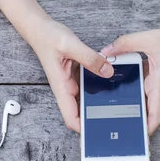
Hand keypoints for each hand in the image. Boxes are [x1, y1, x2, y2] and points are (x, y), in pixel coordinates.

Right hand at [29, 17, 113, 132]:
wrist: (40, 28)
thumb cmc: (48, 37)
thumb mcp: (70, 45)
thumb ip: (90, 58)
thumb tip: (108, 71)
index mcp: (61, 87)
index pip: (71, 118)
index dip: (84, 129)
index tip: (99, 132)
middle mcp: (67, 88)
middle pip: (82, 113)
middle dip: (97, 118)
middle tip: (117, 119)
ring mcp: (73, 83)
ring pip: (87, 100)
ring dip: (100, 102)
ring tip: (119, 104)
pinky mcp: (77, 75)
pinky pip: (90, 85)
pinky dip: (100, 86)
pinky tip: (113, 83)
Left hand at [101, 23, 159, 134]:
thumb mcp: (149, 38)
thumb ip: (125, 44)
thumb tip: (105, 53)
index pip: (155, 114)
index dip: (146, 129)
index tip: (134, 139)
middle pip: (146, 112)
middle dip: (132, 121)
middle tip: (113, 127)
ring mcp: (159, 86)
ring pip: (143, 101)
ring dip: (130, 107)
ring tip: (110, 111)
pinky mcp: (157, 81)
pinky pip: (143, 90)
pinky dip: (132, 90)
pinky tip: (117, 87)